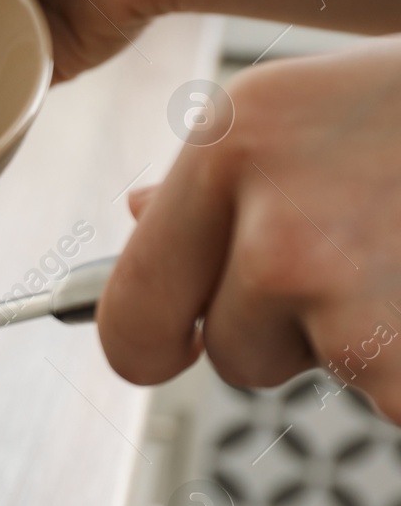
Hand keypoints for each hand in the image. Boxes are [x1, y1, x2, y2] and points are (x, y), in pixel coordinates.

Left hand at [98, 36, 400, 418]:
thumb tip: (134, 218)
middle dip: (291, 335)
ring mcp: (349, 290)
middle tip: (376, 263)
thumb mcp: (318, 108)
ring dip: (375, 344)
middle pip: (233, 356)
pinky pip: (396, 397)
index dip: (158, 342)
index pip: (130, 313)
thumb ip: (227, 179)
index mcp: (232, 144)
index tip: (175, 346)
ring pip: (326, 376)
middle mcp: (275, 220)